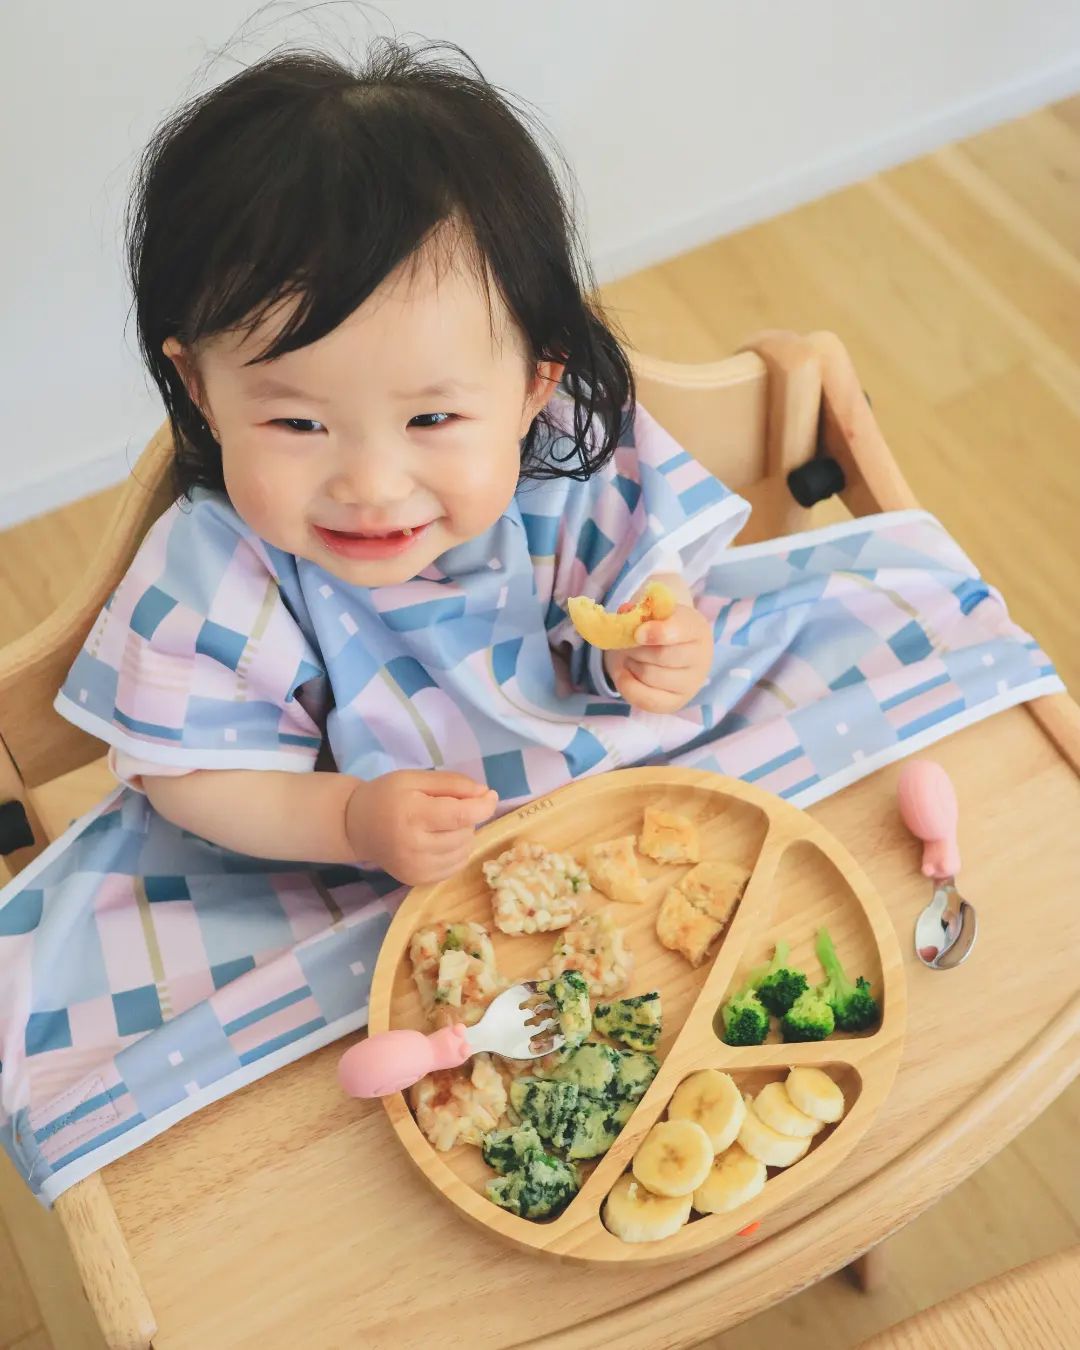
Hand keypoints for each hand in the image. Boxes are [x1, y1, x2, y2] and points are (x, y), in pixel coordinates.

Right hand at [345, 771, 497, 884]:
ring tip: (442, 825)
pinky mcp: (417, 881)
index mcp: (413, 815)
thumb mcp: (415, 778)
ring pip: (463, 852)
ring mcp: (416, 868)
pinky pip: (454, 868)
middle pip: (465, 834)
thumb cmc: (386, 796)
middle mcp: (414, 847)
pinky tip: (440, 841)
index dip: (483, 806)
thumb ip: (452, 783)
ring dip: (462, 837)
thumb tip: (484, 794)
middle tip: (447, 808)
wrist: (355, 826)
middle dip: (466, 818)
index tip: (490, 795)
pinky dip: (455, 853)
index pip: (461, 815)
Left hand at [604, 602, 713, 712]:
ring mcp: (690, 685)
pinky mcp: (674, 703)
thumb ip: (639, 611)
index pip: (681, 630)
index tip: (637, 633)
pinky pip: (645, 698)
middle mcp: (701, 659)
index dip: (657, 632)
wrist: (668, 651)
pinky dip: (627, 685)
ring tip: (630, 656)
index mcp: (697, 629)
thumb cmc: (659, 628)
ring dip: (631, 663)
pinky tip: (625, 672)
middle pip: (661, 655)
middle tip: (627, 642)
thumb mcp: (653, 613)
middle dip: (636, 648)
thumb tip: (626, 614)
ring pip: (649, 675)